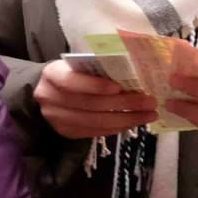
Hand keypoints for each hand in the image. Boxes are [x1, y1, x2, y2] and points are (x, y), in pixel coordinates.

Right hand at [34, 60, 160, 139]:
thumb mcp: (78, 65)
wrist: (48, 92)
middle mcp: (51, 98)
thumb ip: (97, 68)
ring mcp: (58, 119)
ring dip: (126, 119)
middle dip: (123, 104)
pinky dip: (117, 128)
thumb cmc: (72, 73)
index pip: (72, 81)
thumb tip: (133, 71)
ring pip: (95, 122)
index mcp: (53, 74)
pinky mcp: (67, 132)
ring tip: (148, 115)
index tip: (119, 87)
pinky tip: (133, 122)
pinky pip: (95, 132)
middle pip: (90, 105)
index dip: (95, 85)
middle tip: (149, 102)